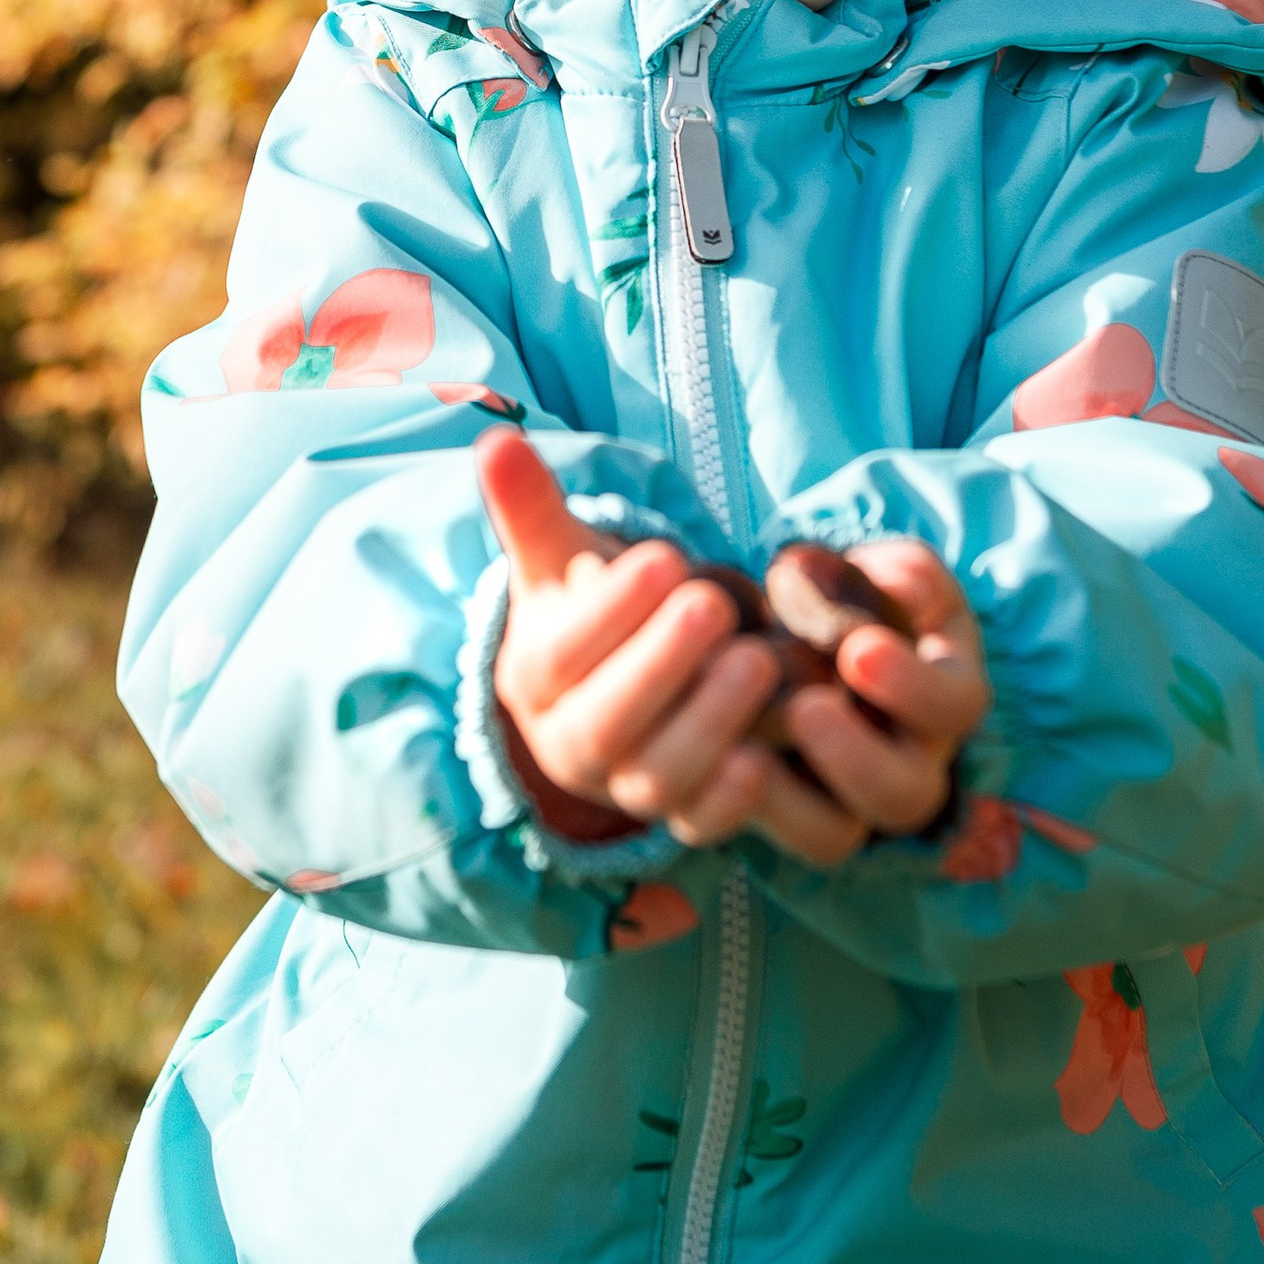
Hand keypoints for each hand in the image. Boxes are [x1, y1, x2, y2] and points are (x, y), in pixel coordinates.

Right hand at [481, 428, 777, 846]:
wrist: (616, 692)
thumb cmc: (591, 612)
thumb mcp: (560, 560)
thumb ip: (531, 507)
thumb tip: (496, 439)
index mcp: (535, 680)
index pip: (561, 654)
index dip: (612, 610)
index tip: (664, 556)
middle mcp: (572, 746)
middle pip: (606, 723)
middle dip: (663, 665)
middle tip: (717, 604)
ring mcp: (627, 790)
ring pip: (658, 778)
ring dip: (711, 723)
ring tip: (760, 660)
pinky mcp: (682, 818)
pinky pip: (702, 824)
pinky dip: (732, 801)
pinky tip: (768, 755)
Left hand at [755, 537, 990, 848]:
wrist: (803, 640)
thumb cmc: (861, 600)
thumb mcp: (893, 575)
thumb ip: (907, 575)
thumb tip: (901, 589)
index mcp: (944, 697)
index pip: (953, 706)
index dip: (911, 685)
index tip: (857, 648)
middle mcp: (908, 765)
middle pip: (904, 795)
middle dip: (857, 757)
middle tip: (806, 708)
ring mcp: (847, 803)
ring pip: (834, 835)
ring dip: (789, 801)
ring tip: (747, 752)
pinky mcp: (786, 818)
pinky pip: (763, 837)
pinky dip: (734, 806)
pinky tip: (707, 764)